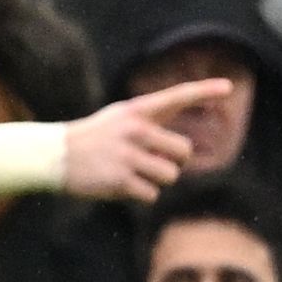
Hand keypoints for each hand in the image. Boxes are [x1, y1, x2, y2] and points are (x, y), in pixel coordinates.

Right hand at [57, 80, 227, 202]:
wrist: (52, 156)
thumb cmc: (92, 139)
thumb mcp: (119, 120)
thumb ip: (152, 126)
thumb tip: (183, 152)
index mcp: (136, 111)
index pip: (176, 96)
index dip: (204, 91)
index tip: (228, 86)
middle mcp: (135, 130)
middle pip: (183, 151)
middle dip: (175, 163)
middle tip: (154, 164)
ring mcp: (127, 155)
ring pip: (169, 176)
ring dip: (156, 181)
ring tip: (132, 175)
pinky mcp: (119, 180)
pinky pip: (151, 194)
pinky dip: (141, 195)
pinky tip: (120, 186)